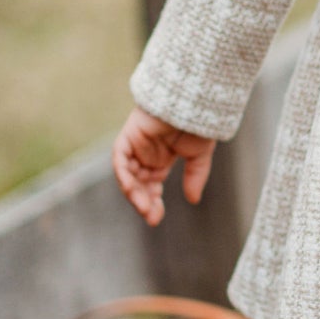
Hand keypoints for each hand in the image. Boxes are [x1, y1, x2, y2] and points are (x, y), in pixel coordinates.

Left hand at [111, 106, 216, 225]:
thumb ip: (195, 176)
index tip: (157, 218)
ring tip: (144, 208)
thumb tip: (193, 201)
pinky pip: (120, 159)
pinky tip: (133, 190)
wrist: (195, 100)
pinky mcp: (128, 136)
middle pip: (138, 184)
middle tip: (152, 218)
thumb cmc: (199, 123)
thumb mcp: (199, 156)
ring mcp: (135, 146)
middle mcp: (145, 155)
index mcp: (160, 159)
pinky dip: (124, 175)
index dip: (152, 203)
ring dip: (134, 193)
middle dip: (143, 202)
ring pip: (127, 175)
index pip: (150, 186)